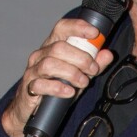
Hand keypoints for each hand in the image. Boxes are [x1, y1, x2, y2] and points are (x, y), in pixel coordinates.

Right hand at [1, 18, 114, 136]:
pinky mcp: (28, 88)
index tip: (95, 33)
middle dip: (81, 58)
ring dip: (71, 73)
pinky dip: (57, 88)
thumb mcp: (79, 74)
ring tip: (83, 82)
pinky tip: (69, 92)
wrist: (30, 109)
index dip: (78, 27)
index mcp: (52, 45)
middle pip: (59, 47)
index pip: (62, 27)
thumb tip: (108, 54)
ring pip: (50, 63)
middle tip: (93, 69)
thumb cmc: (55, 86)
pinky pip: (41, 84)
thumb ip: (94, 64)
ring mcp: (33, 70)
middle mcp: (40, 54)